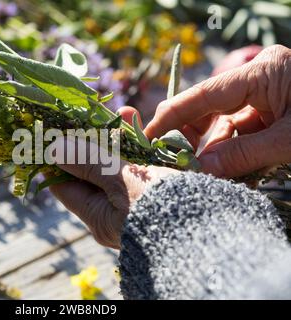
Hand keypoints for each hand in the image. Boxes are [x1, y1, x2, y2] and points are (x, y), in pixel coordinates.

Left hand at [49, 107, 177, 248]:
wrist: (218, 231)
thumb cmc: (165, 208)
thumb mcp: (123, 182)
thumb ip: (90, 162)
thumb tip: (54, 149)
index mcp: (99, 217)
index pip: (65, 186)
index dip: (58, 159)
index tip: (54, 132)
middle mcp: (116, 213)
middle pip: (93, 172)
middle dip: (92, 141)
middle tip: (90, 115)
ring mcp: (139, 203)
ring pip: (120, 165)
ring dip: (119, 139)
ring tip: (125, 112)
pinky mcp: (162, 193)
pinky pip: (145, 166)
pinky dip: (143, 146)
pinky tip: (146, 126)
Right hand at [145, 45, 290, 177]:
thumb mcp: (288, 140)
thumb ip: (243, 154)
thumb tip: (199, 169)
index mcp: (264, 72)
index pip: (203, 94)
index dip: (170, 117)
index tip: (147, 137)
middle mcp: (259, 77)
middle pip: (207, 106)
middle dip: (188, 134)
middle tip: (172, 160)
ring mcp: (265, 93)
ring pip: (222, 120)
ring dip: (210, 147)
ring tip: (199, 169)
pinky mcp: (272, 109)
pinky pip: (240, 130)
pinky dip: (230, 150)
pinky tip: (223, 167)